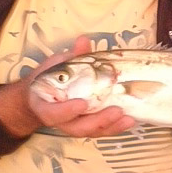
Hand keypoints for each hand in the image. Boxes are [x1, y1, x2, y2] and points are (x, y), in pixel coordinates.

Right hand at [0, 36, 135, 137]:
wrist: (42, 95)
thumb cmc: (49, 80)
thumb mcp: (56, 65)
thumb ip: (71, 56)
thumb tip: (83, 41)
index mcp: (46, 107)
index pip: (54, 113)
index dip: (67, 110)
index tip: (82, 103)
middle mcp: (61, 121)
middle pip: (78, 128)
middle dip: (98, 121)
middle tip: (116, 110)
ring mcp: (75, 125)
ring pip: (92, 131)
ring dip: (111, 126)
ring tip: (127, 118)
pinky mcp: (88, 126)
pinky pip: (101, 130)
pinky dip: (115, 127)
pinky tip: (129, 120)